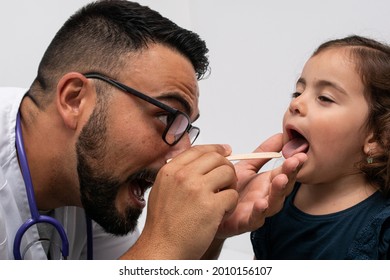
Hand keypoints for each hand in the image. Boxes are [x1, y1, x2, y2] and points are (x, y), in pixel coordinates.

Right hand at [127, 144, 238, 258]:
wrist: (162, 248)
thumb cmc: (163, 224)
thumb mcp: (163, 189)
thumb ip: (178, 173)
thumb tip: (198, 161)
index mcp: (171, 170)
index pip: (199, 149)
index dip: (216, 149)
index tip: (225, 151)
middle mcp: (183, 176)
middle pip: (217, 158)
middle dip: (226, 168)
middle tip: (226, 182)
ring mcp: (197, 189)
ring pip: (228, 173)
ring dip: (231, 186)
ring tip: (222, 199)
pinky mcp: (210, 206)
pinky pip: (232, 195)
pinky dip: (231, 205)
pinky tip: (221, 213)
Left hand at [215, 133, 306, 237]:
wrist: (212, 207)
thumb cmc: (231, 190)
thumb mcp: (247, 166)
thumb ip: (263, 153)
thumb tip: (281, 136)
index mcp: (268, 183)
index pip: (285, 172)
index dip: (293, 164)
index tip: (300, 154)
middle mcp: (266, 196)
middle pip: (283, 187)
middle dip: (290, 174)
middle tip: (294, 162)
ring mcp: (257, 210)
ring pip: (273, 204)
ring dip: (278, 192)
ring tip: (280, 179)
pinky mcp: (244, 222)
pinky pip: (254, 219)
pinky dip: (259, 212)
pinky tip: (261, 203)